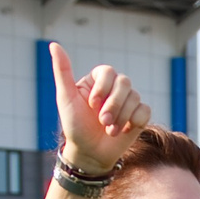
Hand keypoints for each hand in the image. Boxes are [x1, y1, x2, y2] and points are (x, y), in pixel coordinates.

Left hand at [50, 43, 153, 176]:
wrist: (89, 154)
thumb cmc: (75, 126)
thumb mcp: (66, 98)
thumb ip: (62, 71)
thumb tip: (54, 44)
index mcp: (97, 81)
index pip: (108, 71)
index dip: (102, 88)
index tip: (91, 105)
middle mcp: (114, 89)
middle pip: (125, 83)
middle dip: (113, 105)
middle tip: (102, 121)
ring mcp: (128, 102)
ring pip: (135, 97)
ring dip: (121, 117)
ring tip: (109, 130)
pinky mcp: (139, 116)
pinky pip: (145, 111)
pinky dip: (135, 121)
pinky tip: (123, 131)